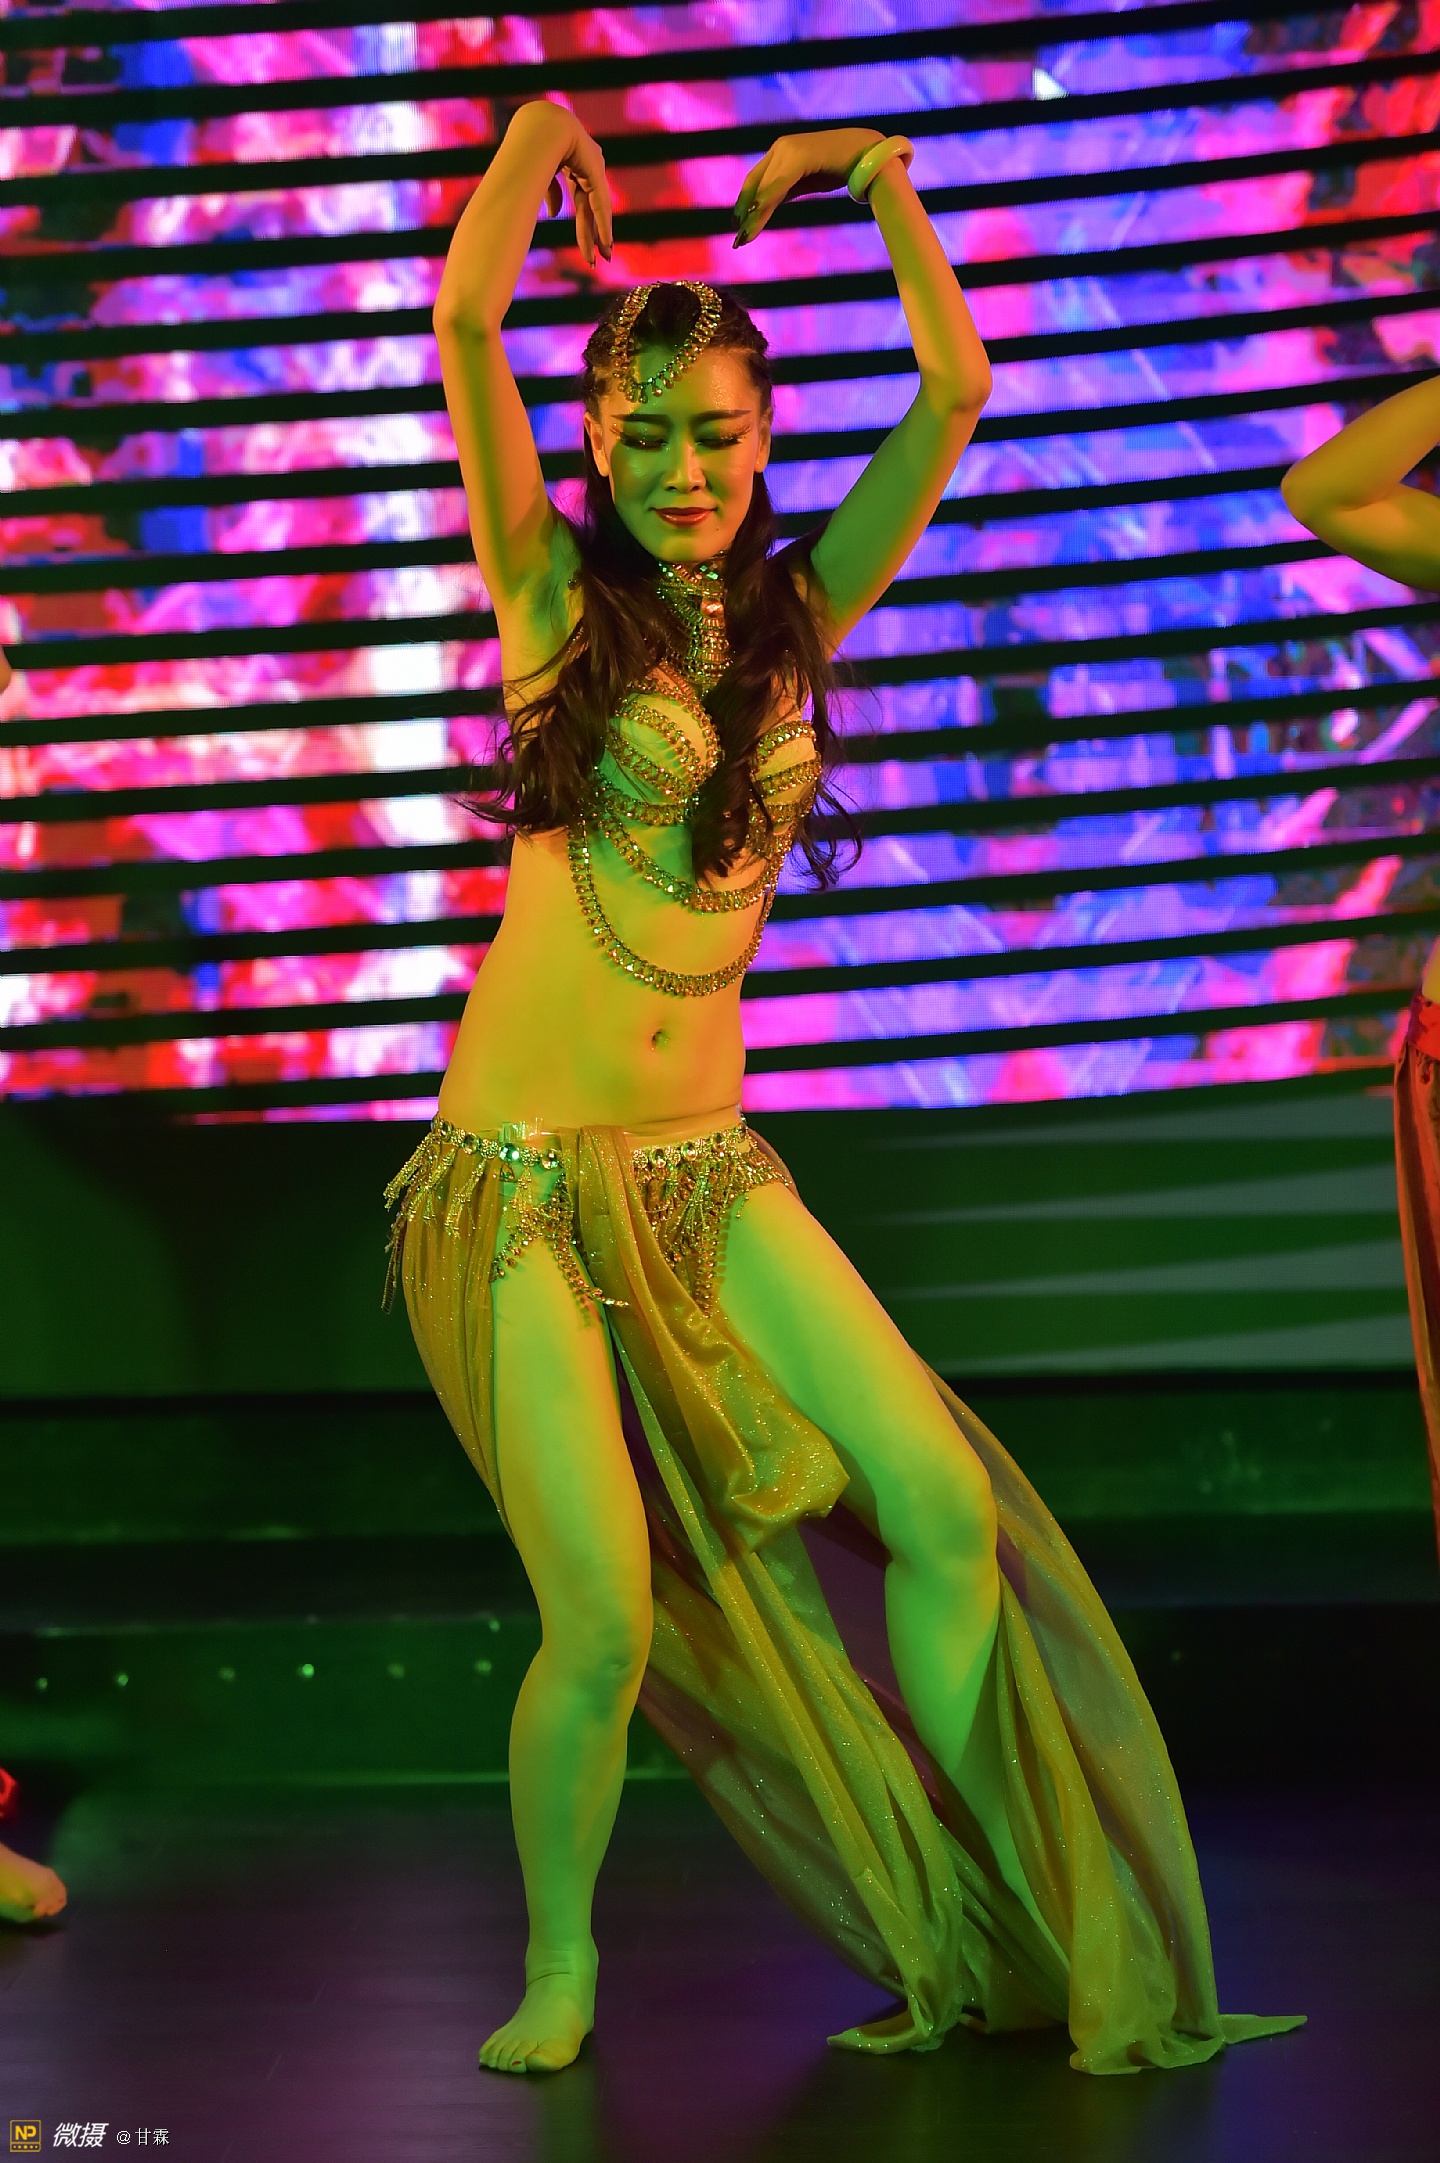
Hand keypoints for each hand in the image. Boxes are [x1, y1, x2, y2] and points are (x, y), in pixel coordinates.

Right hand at [511, 102, 613, 266]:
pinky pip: (600, 202)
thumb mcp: (542, 175)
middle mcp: (589, 169)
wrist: (540, 125)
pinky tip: (606, 241)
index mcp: (575, 168)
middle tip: (601, 259)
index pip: (584, 204)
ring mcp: (594, 168)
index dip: (586, 227)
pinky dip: (602, 223)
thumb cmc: (533, 145)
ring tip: (605, 256)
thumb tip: (554, 216)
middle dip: (595, 234)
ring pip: (598, 209)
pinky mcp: (596, 170)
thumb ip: (551, 194)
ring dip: (600, 234)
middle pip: (592, 209)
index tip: (590, 249)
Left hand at [732, 129, 884, 246]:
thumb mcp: (805, 181)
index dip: (745, 203)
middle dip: (745, 212)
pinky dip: (768, 200)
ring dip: (754, 214)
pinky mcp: (800, 156)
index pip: (756, 180)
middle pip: (755, 184)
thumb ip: (785, 189)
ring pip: (765, 187)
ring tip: (745, 237)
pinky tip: (758, 215)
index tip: (738, 227)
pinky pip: (780, 183)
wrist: (867, 153)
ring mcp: (789, 149)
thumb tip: (766, 206)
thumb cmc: (839, 167)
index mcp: (781, 151)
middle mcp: (781, 147)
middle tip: (739, 240)